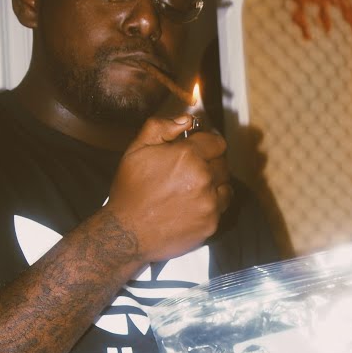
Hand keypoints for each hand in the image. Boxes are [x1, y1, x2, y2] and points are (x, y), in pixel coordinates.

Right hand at [104, 114, 232, 263]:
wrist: (126, 233)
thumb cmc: (130, 191)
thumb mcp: (136, 150)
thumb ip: (161, 127)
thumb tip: (186, 120)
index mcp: (187, 156)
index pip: (217, 142)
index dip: (208, 143)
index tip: (201, 147)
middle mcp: (203, 178)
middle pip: (222, 163)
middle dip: (210, 162)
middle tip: (190, 170)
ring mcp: (209, 203)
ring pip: (225, 184)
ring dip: (214, 183)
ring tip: (192, 188)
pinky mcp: (211, 223)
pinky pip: (221, 206)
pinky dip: (212, 203)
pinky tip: (193, 204)